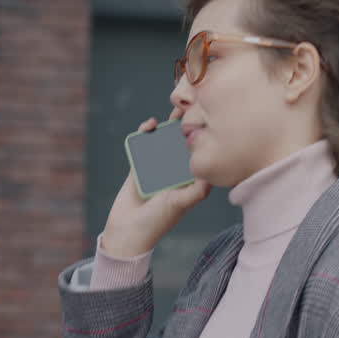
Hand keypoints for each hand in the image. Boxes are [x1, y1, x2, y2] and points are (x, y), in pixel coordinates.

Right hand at [101, 114, 210, 257]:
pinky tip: (150, 125)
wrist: (127, 231)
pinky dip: (146, 134)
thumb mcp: (180, 204)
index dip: (205, 140)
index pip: (199, 156)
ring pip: (164, 143)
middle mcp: (174, 174)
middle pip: (182, 146)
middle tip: (194, 106)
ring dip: (168, 127)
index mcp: (188, 182)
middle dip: (188, 128)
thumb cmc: (156, 222)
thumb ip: (196, 190)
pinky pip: (143, 146)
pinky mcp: (138, 166)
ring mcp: (156, 169)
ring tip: (175, 110)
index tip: (211, 121)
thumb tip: (211, 171)